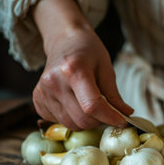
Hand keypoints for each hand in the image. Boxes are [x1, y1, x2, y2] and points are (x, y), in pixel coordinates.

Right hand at [32, 0, 132, 130]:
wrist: (64, 40)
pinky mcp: (37, 99)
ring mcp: (43, 92)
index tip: (123, 122)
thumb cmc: (87, 51)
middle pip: (82, 119)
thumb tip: (126, 115)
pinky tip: (76, 104)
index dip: (110, 118)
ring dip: (87, 121)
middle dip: (100, 121)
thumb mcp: (106, 67)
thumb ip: (114, 94)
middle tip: (108, 111)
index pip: (92, 106)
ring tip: (91, 105)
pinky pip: (60, 121)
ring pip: (72, 124)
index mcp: (73, 70)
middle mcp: (54, 82)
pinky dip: (73, 118)